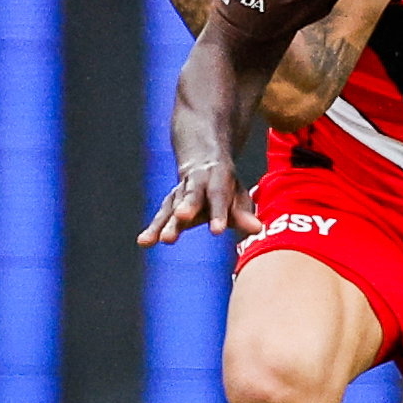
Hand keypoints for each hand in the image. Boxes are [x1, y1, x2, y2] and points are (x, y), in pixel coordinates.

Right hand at [136, 157, 256, 247]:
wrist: (200, 160)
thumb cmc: (225, 186)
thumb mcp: (236, 195)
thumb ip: (243, 214)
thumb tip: (258, 230)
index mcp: (217, 178)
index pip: (218, 196)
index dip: (218, 213)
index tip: (217, 231)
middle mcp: (196, 183)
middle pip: (191, 196)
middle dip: (187, 207)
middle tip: (182, 217)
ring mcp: (180, 193)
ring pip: (172, 206)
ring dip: (167, 222)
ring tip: (162, 239)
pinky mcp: (169, 203)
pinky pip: (160, 216)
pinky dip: (153, 228)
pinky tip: (144, 242)